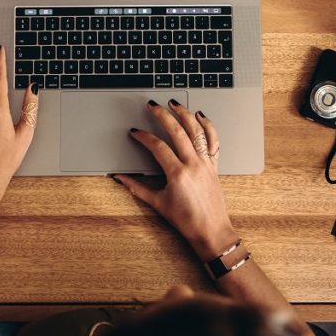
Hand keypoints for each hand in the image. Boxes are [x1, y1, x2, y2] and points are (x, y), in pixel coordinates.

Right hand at [112, 100, 236, 262]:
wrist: (211, 231)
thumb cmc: (186, 221)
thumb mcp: (158, 204)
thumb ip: (137, 188)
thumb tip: (120, 178)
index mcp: (178, 174)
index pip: (158, 147)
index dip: (144, 137)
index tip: (135, 132)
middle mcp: (194, 164)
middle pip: (178, 132)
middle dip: (163, 116)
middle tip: (153, 106)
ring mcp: (206, 163)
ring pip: (197, 131)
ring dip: (185, 114)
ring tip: (175, 104)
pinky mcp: (214, 165)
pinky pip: (213, 141)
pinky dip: (208, 126)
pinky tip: (200, 116)